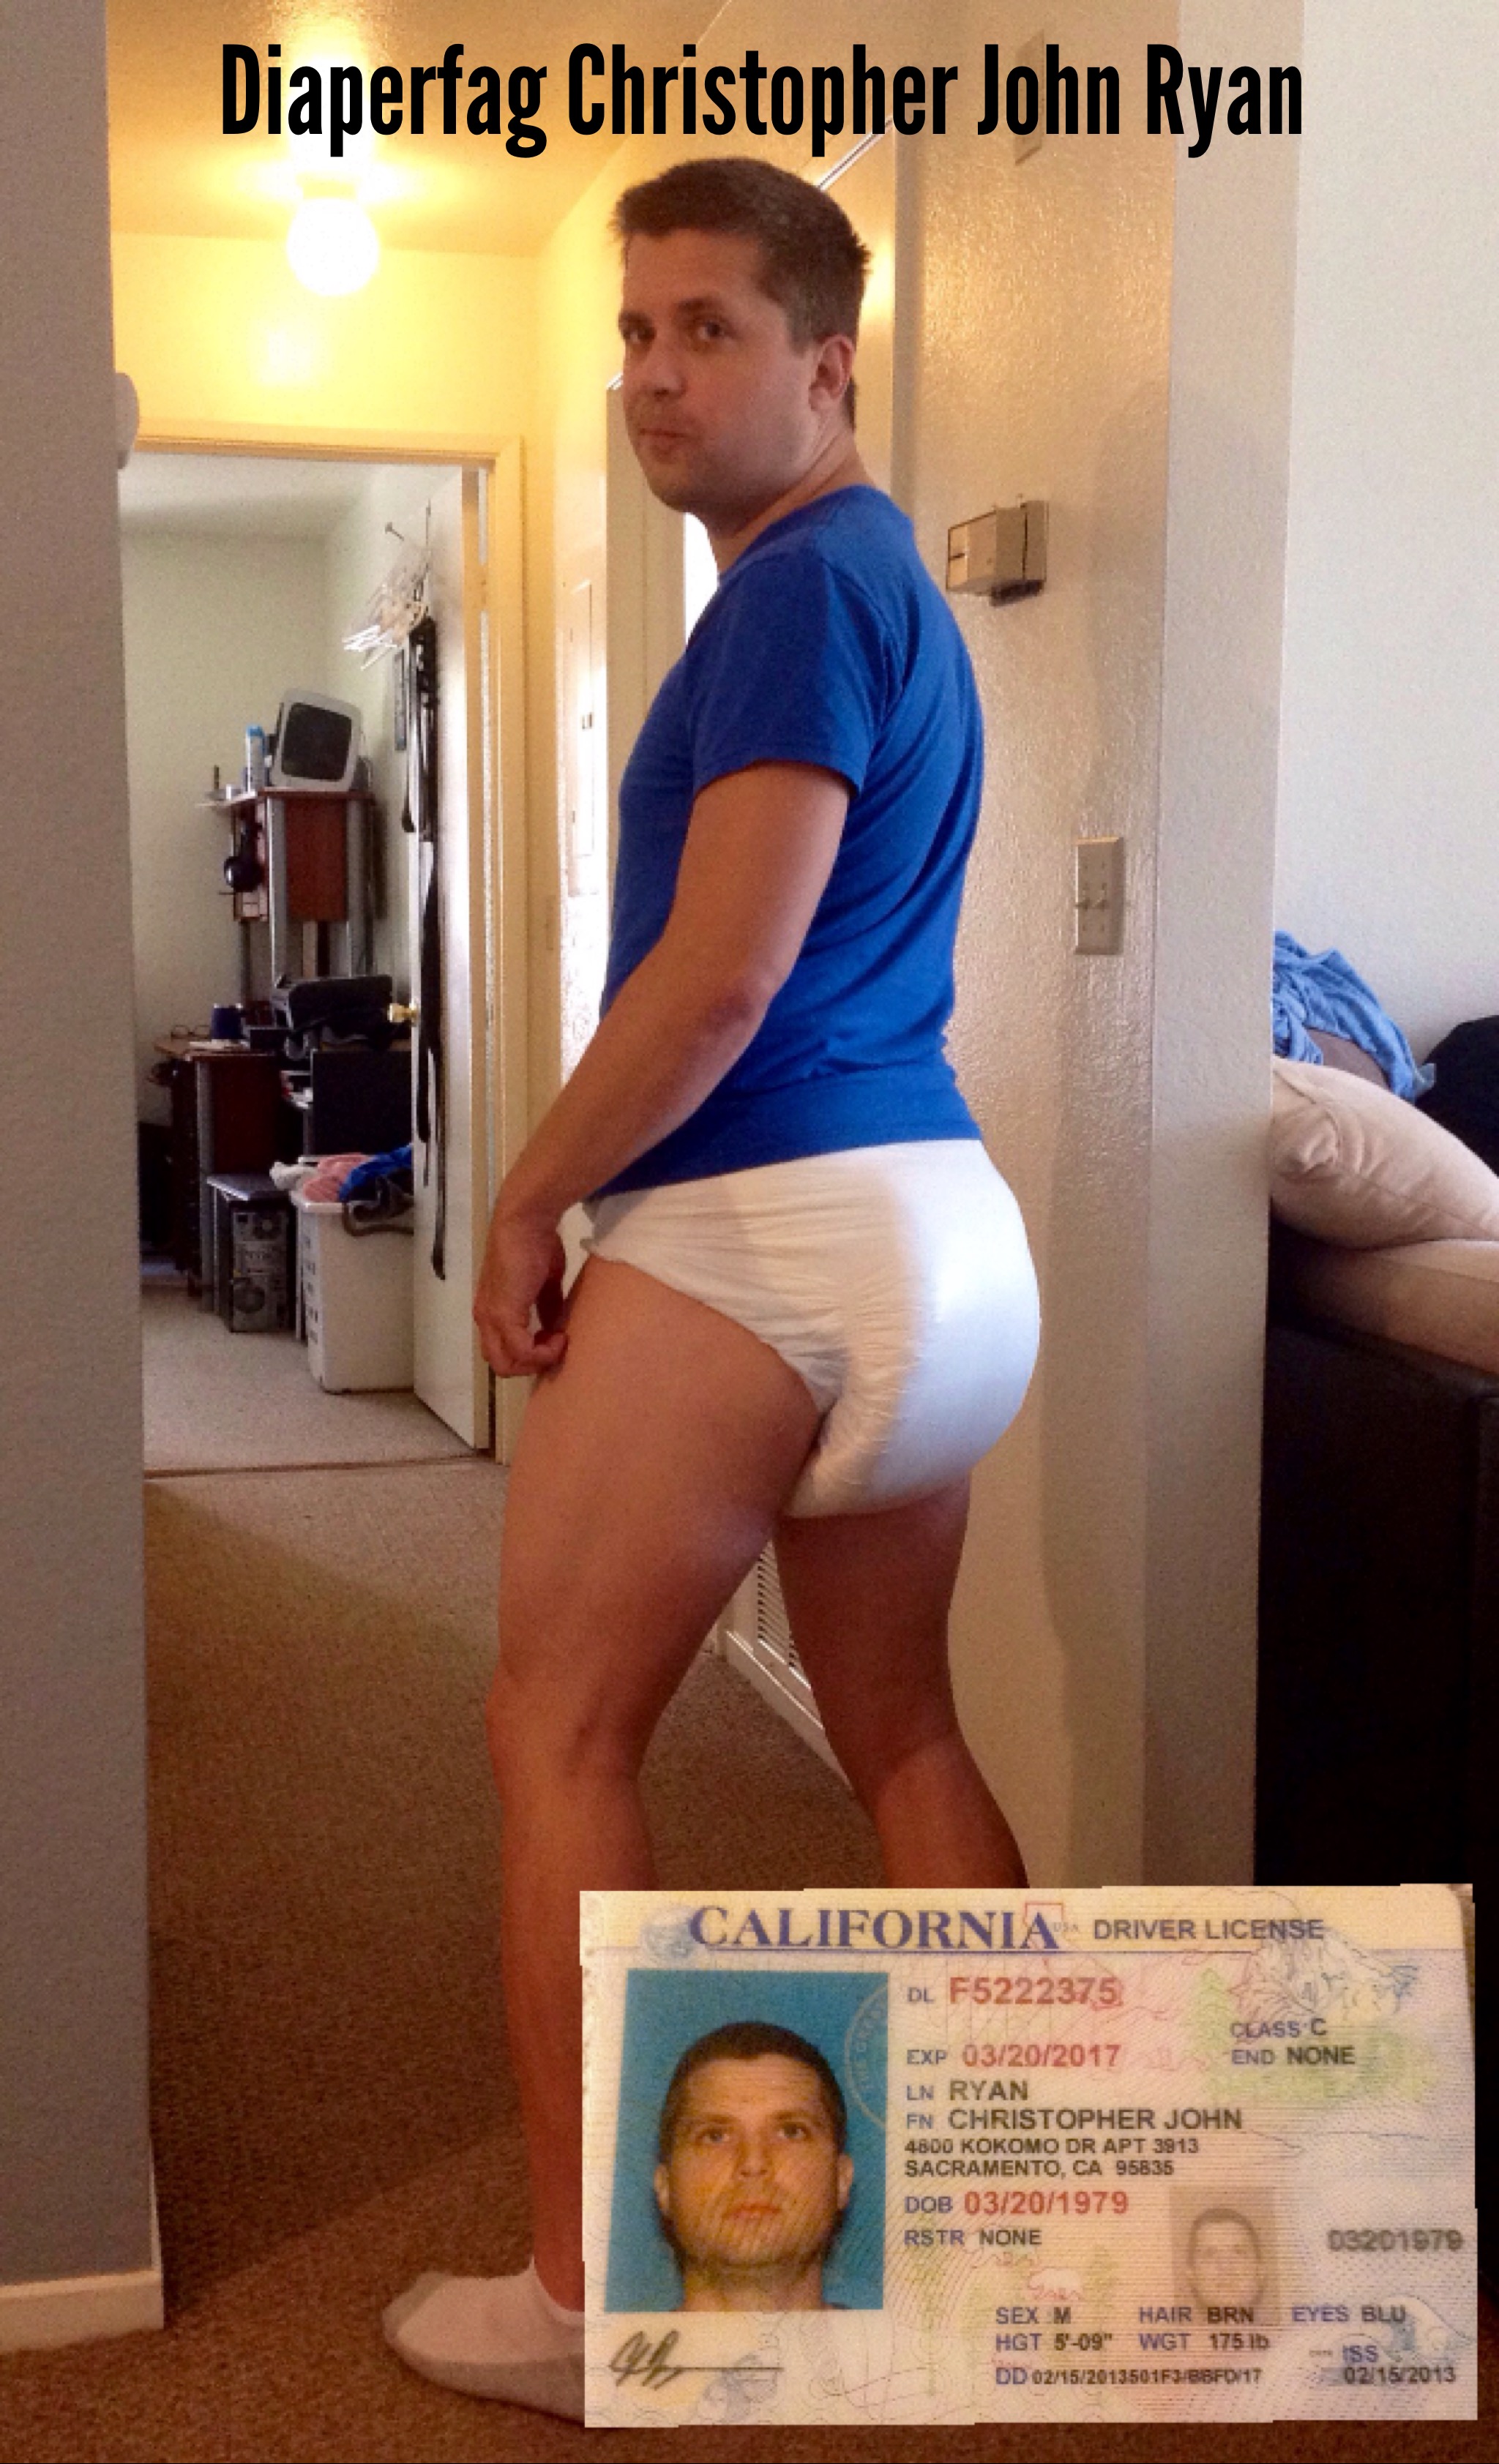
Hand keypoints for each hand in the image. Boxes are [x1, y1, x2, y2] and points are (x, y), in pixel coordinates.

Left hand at [472, 1204, 568, 1376]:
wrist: (525, 1222)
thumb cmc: (535, 1244)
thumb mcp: (544, 1282)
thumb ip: (546, 1306)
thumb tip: (555, 1327)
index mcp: (491, 1310)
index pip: (502, 1349)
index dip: (528, 1353)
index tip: (555, 1339)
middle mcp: (485, 1319)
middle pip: (500, 1363)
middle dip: (531, 1364)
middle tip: (556, 1347)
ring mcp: (491, 1319)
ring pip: (506, 1364)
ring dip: (537, 1361)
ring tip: (559, 1341)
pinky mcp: (503, 1315)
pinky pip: (521, 1351)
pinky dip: (542, 1353)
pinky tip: (559, 1337)